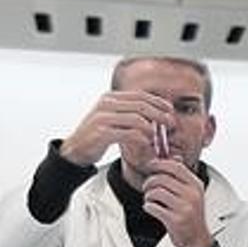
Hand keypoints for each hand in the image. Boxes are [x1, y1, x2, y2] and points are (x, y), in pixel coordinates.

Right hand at [59, 91, 174, 165]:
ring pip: (137, 119)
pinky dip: (142, 140)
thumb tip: (157, 113)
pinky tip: (147, 145)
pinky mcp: (102, 133)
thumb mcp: (114, 119)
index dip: (159, 102)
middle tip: (172, 124)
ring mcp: (103, 118)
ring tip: (158, 138)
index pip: (141, 95)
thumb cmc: (98, 136)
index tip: (171, 111)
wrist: (75, 151)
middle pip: (142, 106)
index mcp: (110, 98)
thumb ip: (131, 114)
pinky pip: (130, 134)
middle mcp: (106, 104)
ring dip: (153, 129)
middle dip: (161, 115)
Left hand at [141, 158, 213, 246]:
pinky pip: (153, 207)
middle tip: (147, 188)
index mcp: (196, 185)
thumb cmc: (192, 215)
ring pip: (155, 192)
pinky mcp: (175, 220)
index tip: (150, 166)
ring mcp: (184, 207)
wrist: (197, 239)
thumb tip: (175, 157)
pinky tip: (152, 209)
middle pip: (161, 179)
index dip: (158, 164)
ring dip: (148, 196)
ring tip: (151, 200)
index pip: (175, 166)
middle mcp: (192, 195)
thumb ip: (183, 175)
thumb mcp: (192, 193)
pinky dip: (148, 207)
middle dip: (149, 182)